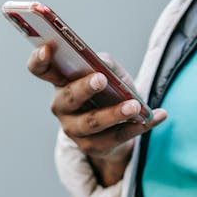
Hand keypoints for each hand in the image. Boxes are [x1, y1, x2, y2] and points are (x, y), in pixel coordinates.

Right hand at [27, 43, 166, 185]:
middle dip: (84, 88)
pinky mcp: (93, 147)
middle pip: (68, 98)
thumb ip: (105, 63)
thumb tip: (102, 62)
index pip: (40, 69)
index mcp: (60, 82)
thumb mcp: (110, 72)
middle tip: (101, 79)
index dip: (39, 60)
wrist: (117, 127)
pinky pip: (117, 137)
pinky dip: (140, 126)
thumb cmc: (109, 91)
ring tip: (134, 105)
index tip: (48, 48)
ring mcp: (74, 129)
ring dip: (114, 114)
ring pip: (92, 122)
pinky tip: (157, 115)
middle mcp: (61, 106)